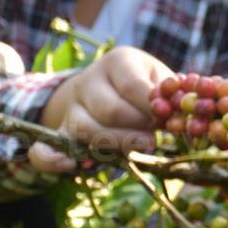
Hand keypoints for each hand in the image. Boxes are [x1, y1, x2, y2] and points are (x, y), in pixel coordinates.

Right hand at [32, 46, 166, 171]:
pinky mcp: (60, 130)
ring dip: (115, 144)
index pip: (133, 86)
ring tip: (138, 148)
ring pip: (85, 130)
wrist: (105, 85)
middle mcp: (90, 80)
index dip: (152, 107)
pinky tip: (70, 166)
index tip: (167, 120)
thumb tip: (182, 108)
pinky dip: (52, 158)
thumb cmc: (143, 83)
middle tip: (155, 140)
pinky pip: (45, 146)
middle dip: (136, 129)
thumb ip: (170, 93)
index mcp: (118, 61)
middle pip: (110, 110)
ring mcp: (72, 106)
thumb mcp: (159, 78)